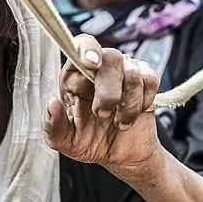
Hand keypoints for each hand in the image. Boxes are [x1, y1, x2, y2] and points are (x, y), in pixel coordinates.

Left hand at [44, 35, 161, 178]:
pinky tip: (134, 114)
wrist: (120, 155)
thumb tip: (52, 104)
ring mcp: (124, 72)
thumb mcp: (65, 141)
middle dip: (109, 90)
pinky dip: (143, 101)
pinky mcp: (145, 80)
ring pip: (132, 72)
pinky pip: (150, 79)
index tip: (91, 63)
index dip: (87, 51)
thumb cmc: (89, 142)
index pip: (80, 47)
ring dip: (127, 104)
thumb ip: (53, 125)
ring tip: (118, 121)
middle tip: (103, 114)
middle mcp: (100, 68)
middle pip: (110, 56)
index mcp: (75, 76)